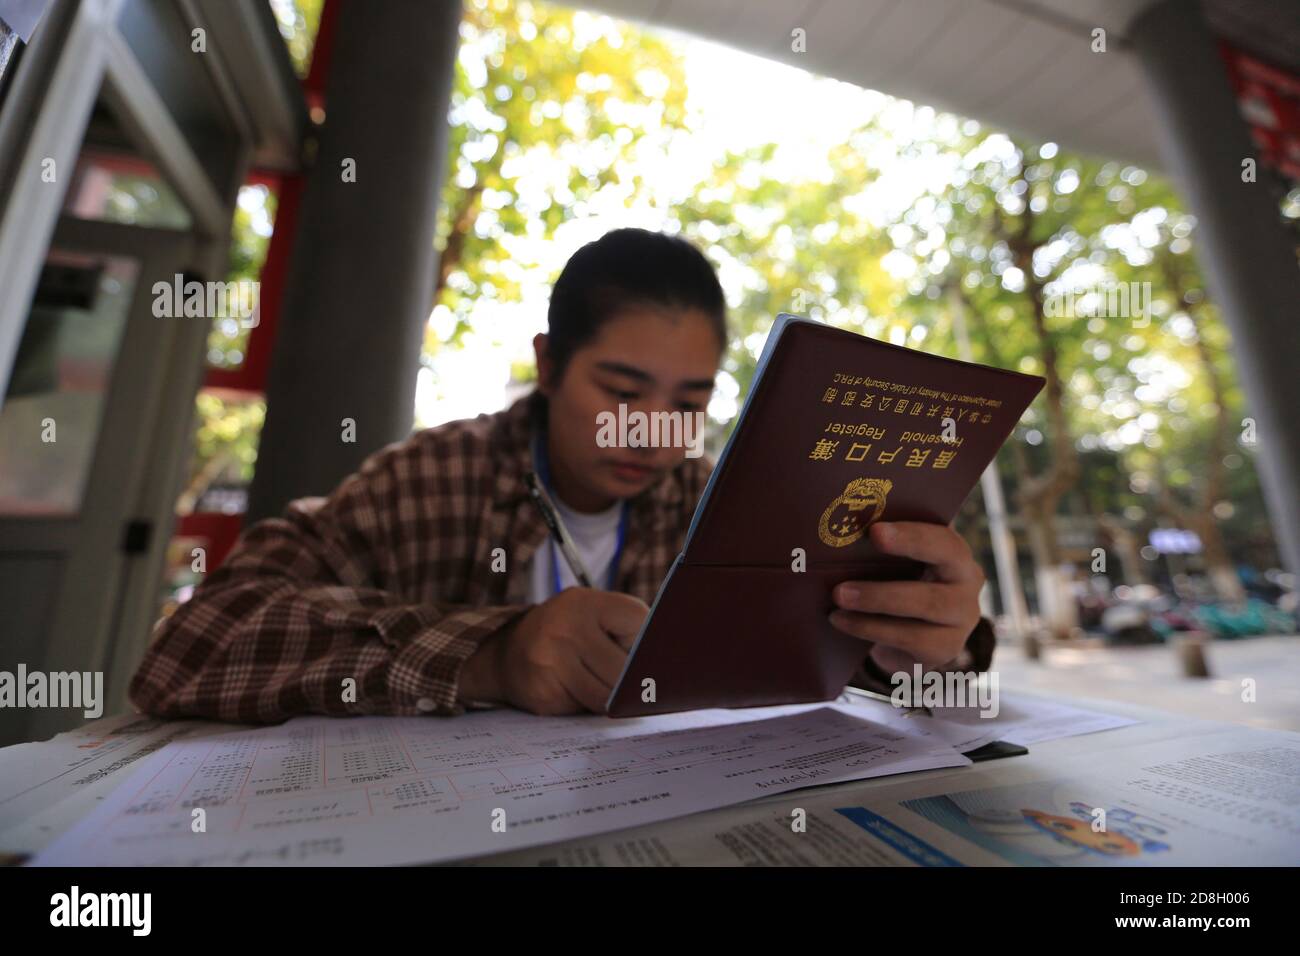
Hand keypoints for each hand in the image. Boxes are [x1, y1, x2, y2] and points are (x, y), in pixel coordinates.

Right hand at [460, 589, 647, 714]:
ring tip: (605, 688)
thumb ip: (627, 633)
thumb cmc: (567, 634)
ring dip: (612, 700)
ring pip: (606, 697)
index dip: (648, 648)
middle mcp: (565, 627)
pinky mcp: (543, 692)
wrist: (507, 652)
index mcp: (586, 603)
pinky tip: (576, 692)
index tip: (652, 659)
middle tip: (634, 684)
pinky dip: (587, 706)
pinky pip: (583, 709)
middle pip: (624, 671)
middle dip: (632, 682)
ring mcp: (550, 660)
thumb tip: (666, 671)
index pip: (639, 628)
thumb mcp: (593, 615)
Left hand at [829, 521, 983, 673]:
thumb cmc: (897, 582)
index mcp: (954, 550)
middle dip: (890, 578)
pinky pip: (910, 637)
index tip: (875, 532)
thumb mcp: (895, 563)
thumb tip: (838, 538)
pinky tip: (841, 621)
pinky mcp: (946, 647)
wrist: (908, 636)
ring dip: (877, 601)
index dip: (910, 535)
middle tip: (844, 583)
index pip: (942, 539)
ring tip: (839, 598)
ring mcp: (962, 616)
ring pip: (926, 605)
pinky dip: (871, 628)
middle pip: (940, 573)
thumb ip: (882, 549)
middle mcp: (967, 581)